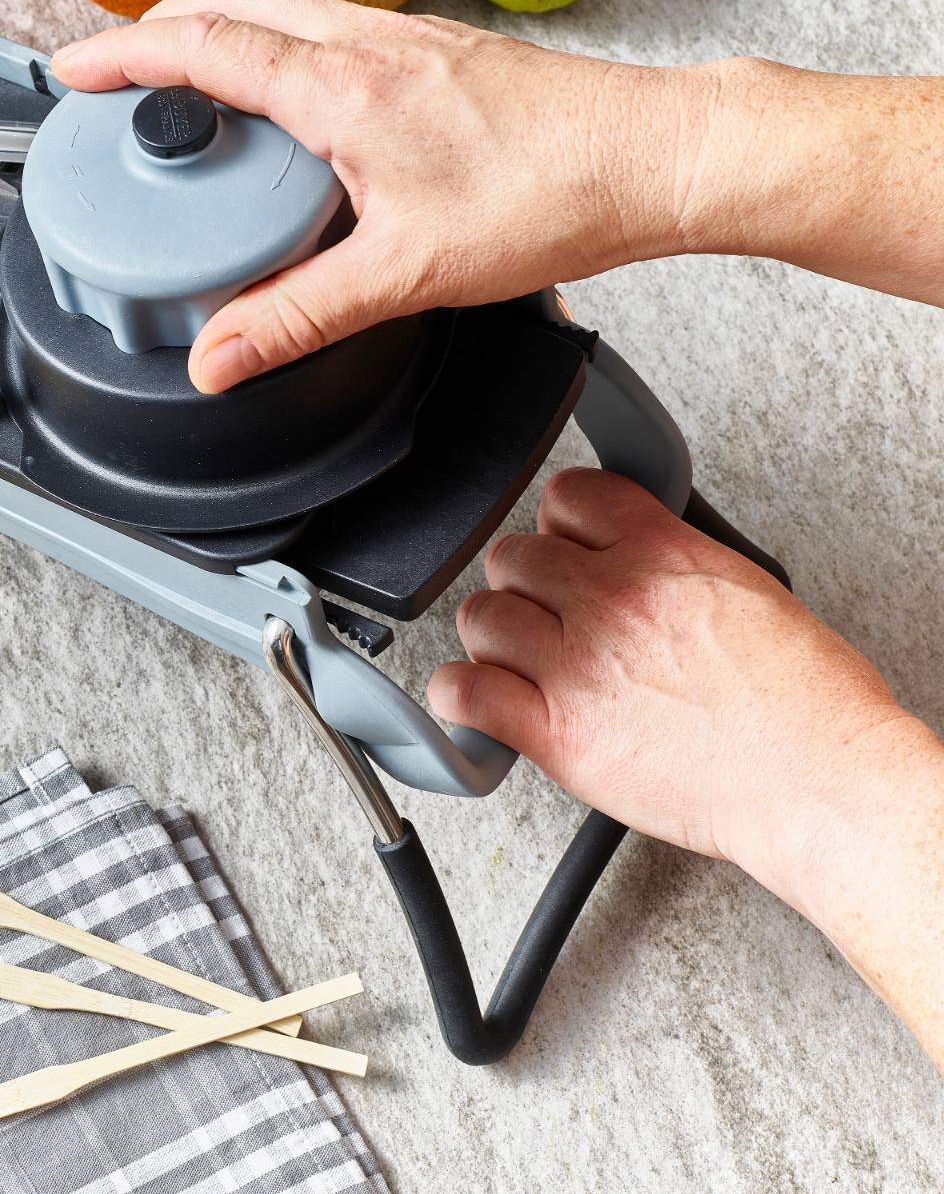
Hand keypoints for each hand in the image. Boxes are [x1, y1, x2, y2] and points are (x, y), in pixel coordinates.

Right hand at [49, 0, 718, 392]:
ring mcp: (405, 39)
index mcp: (343, 89)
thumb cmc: (554, 198)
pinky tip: (290, 106)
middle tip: (118, 68)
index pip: (204, 46)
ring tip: (188, 85)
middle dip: (159, 21)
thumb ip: (297, 317)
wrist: (657, 156)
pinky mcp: (435, 52)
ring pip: (283, 0)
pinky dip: (276, 43)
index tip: (72, 69)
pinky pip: (328, 24)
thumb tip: (217, 358)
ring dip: (217, 25)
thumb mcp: (407, 275)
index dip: (124, 55)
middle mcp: (368, 44)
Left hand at [428, 468, 913, 897]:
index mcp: (662, 555)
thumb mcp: (747, 588)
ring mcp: (578, 666)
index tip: (566, 547)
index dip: (562, 525)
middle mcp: (611, 601)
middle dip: (529, 586)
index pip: (568, 496)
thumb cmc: (805, 703)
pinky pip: (464, 691)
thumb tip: (634, 552)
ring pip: (480, 616)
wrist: (820, 784)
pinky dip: (460, 695)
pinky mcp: (557, 734)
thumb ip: (672, 561)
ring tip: (525, 662)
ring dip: (496, 637)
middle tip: (553, 619)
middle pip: (513, 557)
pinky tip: (481, 701)